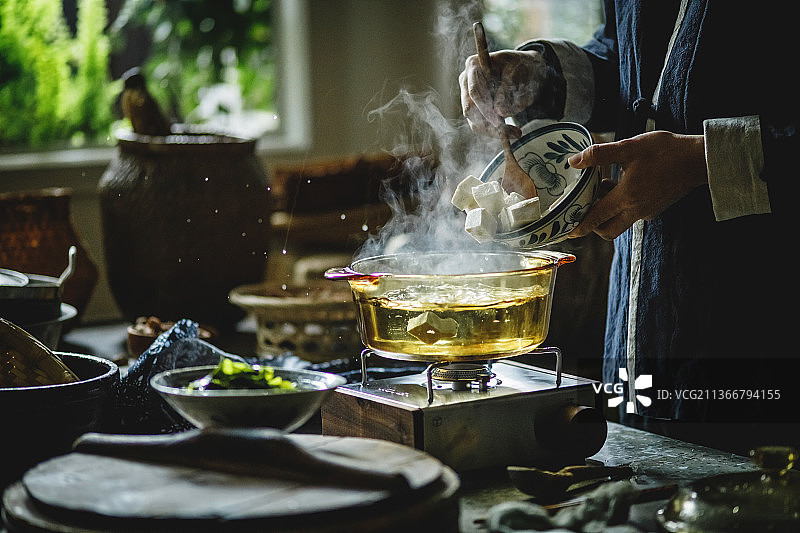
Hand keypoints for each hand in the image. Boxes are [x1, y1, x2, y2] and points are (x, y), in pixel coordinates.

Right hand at [459, 49, 546, 136]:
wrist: (524, 72)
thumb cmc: (522, 68)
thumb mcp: (521, 74)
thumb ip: (509, 90)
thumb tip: (500, 111)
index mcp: (474, 65)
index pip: (475, 92)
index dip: (485, 109)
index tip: (500, 123)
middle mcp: (466, 80)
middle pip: (470, 109)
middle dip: (490, 124)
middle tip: (514, 133)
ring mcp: (467, 95)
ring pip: (474, 121)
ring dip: (493, 131)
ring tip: (515, 133)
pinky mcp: (473, 109)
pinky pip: (479, 125)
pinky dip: (493, 131)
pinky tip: (509, 132)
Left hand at [567, 131, 707, 239]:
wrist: (698, 159)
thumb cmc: (665, 151)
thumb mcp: (628, 147)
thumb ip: (599, 155)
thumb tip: (573, 161)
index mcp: (626, 198)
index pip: (595, 220)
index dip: (578, 226)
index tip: (565, 230)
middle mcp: (636, 211)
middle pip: (606, 230)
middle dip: (592, 223)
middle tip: (586, 203)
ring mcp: (647, 212)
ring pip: (619, 222)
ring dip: (607, 211)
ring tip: (605, 184)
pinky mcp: (655, 209)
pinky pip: (632, 215)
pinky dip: (621, 206)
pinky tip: (622, 183)